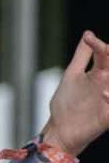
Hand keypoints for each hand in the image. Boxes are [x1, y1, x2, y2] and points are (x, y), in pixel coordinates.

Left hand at [44, 30, 108, 155]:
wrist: (59, 129)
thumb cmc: (65, 103)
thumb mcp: (72, 76)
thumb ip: (81, 56)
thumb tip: (88, 33)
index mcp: (99, 73)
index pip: (105, 54)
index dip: (97, 44)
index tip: (88, 38)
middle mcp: (107, 84)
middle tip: (105, 51)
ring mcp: (108, 100)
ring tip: (105, 73)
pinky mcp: (106, 117)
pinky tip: (104, 94)